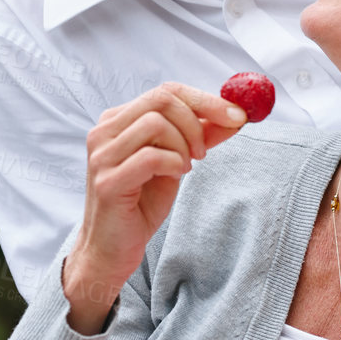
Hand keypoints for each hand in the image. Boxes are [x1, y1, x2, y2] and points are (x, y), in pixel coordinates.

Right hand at [62, 82, 246, 333]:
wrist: (112, 249)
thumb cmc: (141, 203)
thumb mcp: (176, 162)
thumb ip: (200, 136)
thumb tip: (236, 116)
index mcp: (118, 120)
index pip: (166, 91)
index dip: (206, 99)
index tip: (238, 115)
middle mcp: (104, 131)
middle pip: (161, 99)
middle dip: (197, 122)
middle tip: (204, 152)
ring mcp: (102, 155)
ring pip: (156, 124)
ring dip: (183, 146)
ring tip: (184, 168)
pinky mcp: (107, 182)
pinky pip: (151, 157)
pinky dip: (173, 164)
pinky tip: (174, 177)